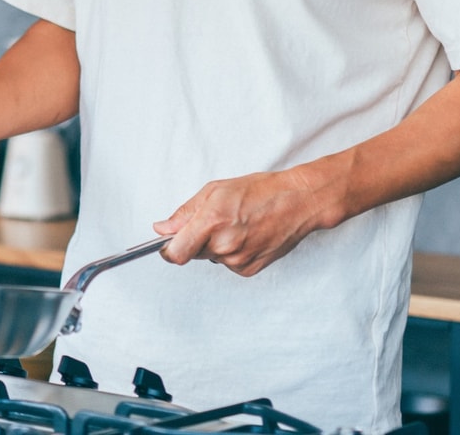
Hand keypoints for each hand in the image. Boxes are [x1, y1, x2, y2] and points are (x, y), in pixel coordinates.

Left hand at [153, 169, 325, 276]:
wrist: (297, 202)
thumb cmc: (260, 191)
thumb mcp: (215, 191)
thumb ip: (185, 212)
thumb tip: (162, 228)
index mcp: (212, 221)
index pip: (176, 253)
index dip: (167, 250)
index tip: (166, 245)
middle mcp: (224, 244)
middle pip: (192, 253)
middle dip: (195, 240)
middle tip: (214, 222)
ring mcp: (238, 260)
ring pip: (211, 258)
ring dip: (215, 245)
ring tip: (236, 225)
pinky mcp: (249, 270)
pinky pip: (228, 264)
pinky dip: (231, 253)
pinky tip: (246, 236)